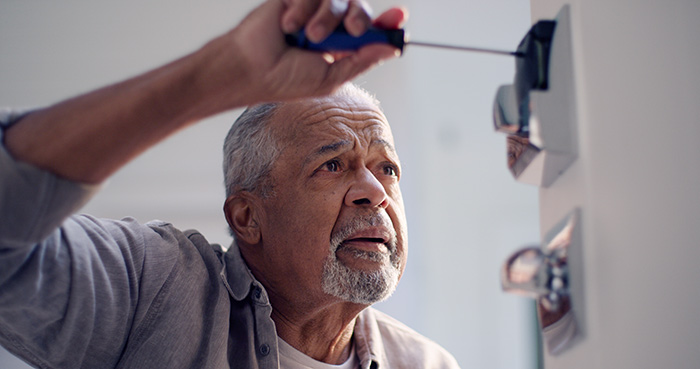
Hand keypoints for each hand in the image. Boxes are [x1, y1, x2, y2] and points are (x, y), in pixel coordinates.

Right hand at [200, 0, 407, 105]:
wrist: (252, 68)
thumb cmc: (286, 80)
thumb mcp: (332, 77)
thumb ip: (362, 60)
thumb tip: (392, 47)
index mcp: (341, 48)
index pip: (370, 30)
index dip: (387, 23)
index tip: (400, 17)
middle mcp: (330, 26)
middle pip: (360, 8)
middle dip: (361, 17)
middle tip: (353, 30)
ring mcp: (312, 10)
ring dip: (327, 16)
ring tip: (308, 36)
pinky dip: (304, 8)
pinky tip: (288, 25)